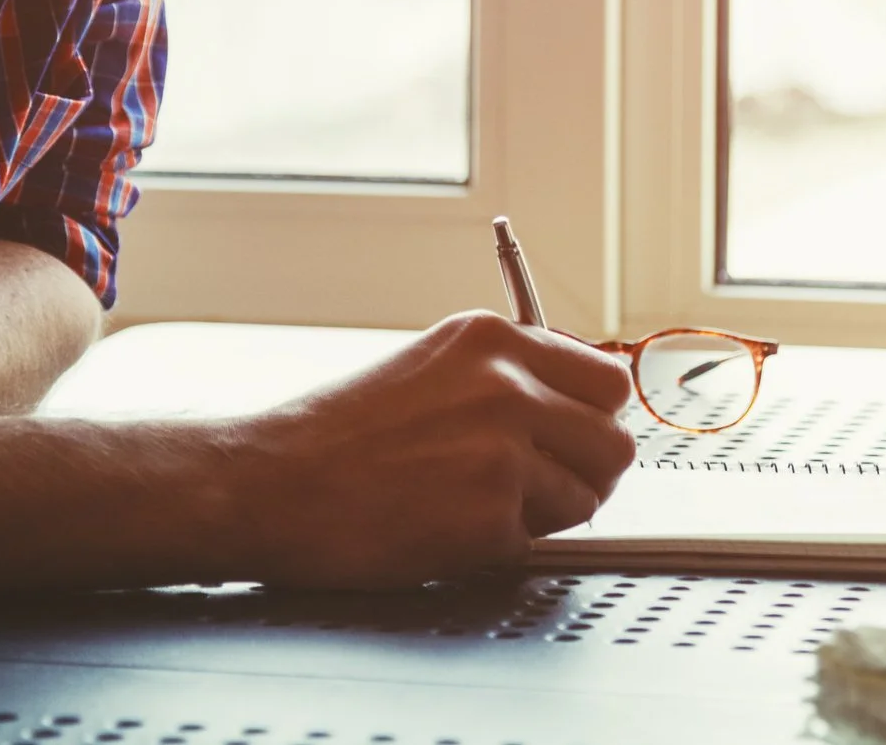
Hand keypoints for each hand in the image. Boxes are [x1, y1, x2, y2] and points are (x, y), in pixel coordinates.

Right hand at [226, 310, 635, 588]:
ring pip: (589, 496)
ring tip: (480, 505)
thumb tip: (575, 411)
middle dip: (586, 470)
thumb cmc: (335, 435)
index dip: (592, 417)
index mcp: (492, 338)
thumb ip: (505, 379)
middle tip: (540, 485)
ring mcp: (504, 451)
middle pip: (615, 440)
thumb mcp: (429, 369)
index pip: (606, 377)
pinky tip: (448, 528)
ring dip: (548, 512)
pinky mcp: (492, 516)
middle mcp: (507, 385)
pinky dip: (501, 545)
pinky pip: (538, 541)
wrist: (271, 483)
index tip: (575, 437)